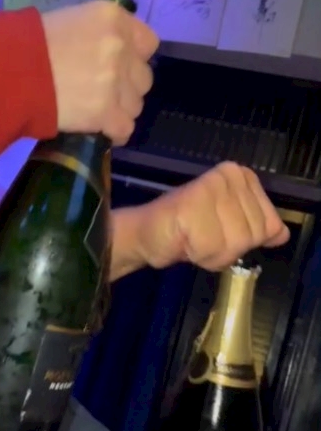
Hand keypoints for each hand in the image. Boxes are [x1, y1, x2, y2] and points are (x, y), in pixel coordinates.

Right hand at [41, 0, 158, 145]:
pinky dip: (114, 132)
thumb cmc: (30, 43)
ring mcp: (115, 81)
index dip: (135, 58)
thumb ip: (101, 35)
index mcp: (114, 18)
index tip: (119, 67)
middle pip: (144, 77)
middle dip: (127, 87)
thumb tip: (113, 54)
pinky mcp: (106, 112)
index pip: (149, 43)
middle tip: (103, 92)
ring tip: (95, 111)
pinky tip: (101, 129)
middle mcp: (121, 47)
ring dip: (119, 110)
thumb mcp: (72, 21)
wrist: (8, 71)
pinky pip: (125, 129)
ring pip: (136, 105)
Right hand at [137, 162, 289, 271]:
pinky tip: (185, 243)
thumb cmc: (189, 229)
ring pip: (236, 243)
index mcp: (243, 176)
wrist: (147, 232)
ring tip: (195, 241)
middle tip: (205, 239)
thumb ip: (259, 227)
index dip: (246, 240)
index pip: (271, 225)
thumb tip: (282, 234)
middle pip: (253, 235)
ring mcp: (213, 188)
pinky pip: (212, 247)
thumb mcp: (232, 226)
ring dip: (214, 254)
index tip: (221, 232)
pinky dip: (200, 255)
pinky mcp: (193, 204)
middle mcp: (231, 176)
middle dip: (229, 250)